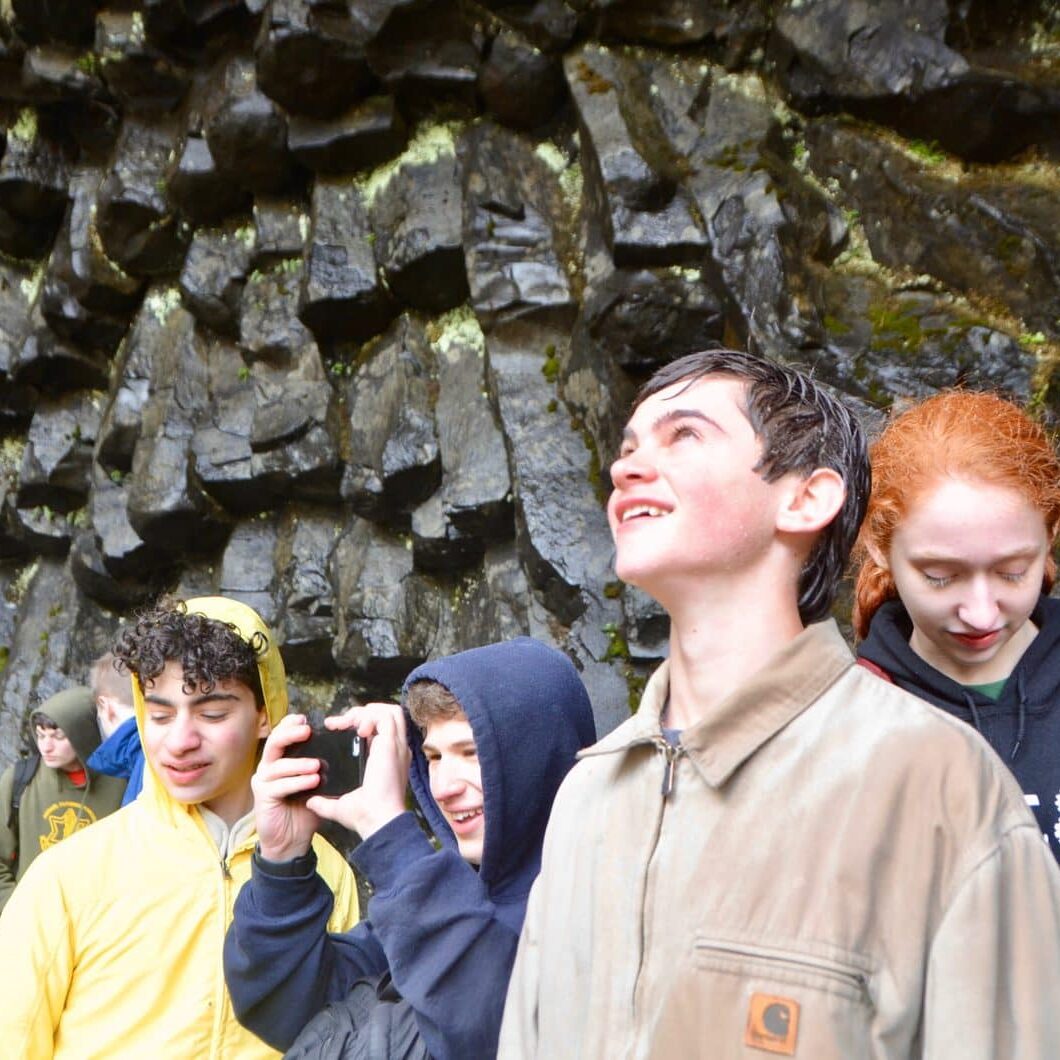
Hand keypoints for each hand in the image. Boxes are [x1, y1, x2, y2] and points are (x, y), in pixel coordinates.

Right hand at [252, 714, 324, 861]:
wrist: (291, 841)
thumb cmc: (305, 808)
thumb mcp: (316, 782)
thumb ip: (321, 765)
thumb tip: (343, 747)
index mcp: (281, 759)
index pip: (282, 735)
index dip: (291, 724)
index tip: (306, 718)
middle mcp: (269, 767)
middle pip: (274, 742)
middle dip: (290, 733)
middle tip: (308, 731)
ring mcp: (263, 782)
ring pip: (277, 764)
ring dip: (298, 763)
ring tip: (317, 765)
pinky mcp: (262, 798)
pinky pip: (278, 786)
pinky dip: (297, 782)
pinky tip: (312, 782)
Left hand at [307, 703, 410, 841]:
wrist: (377, 821)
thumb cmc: (365, 817)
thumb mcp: (341, 805)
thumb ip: (325, 802)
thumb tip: (311, 802)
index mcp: (387, 759)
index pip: (379, 729)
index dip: (358, 723)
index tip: (335, 729)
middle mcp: (395, 749)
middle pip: (386, 714)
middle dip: (361, 712)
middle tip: (340, 724)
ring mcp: (396, 745)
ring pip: (389, 711)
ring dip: (366, 711)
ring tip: (348, 723)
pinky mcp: (393, 744)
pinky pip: (386, 716)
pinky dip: (370, 716)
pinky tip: (357, 730)